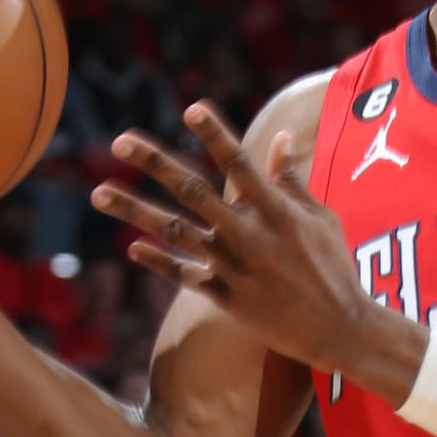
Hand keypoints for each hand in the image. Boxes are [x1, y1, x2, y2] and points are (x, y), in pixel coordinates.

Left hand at [91, 102, 428, 396]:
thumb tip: (279, 139)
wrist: (338, 328)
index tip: (192, 108)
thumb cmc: (333, 267)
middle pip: (192, 191)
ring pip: (174, 232)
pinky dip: (157, 261)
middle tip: (119, 141)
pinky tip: (132, 246)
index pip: (240, 164)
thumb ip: (292, 180)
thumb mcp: (320, 219)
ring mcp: (233, 267)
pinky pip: (183, 275)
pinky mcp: (226, 297)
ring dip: (134, 211)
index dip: (215, 134)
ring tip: (99, 193)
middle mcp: (248, 235)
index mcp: (276, 211)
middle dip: (154, 163)